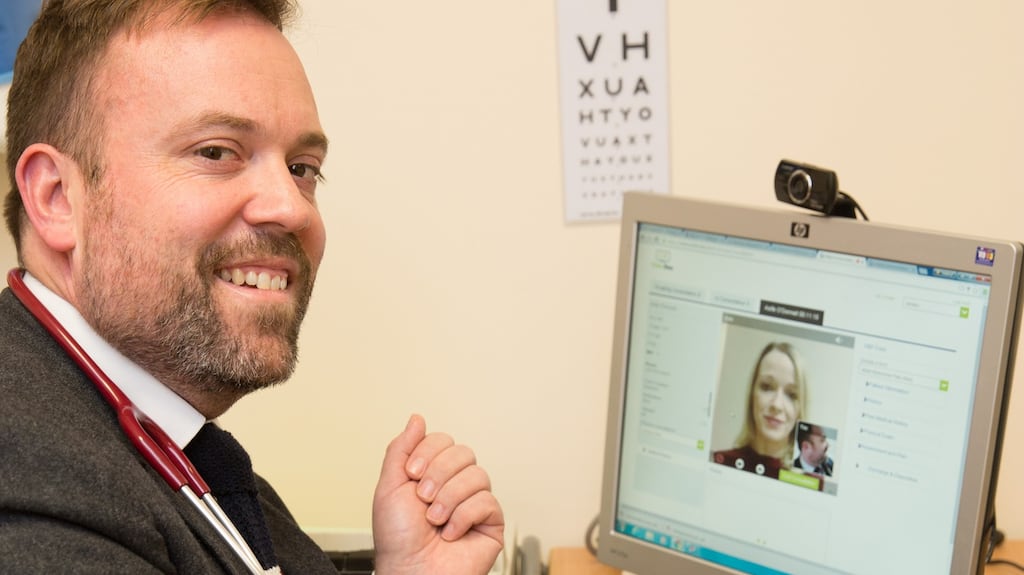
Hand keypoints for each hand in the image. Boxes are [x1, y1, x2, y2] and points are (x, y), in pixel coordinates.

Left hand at [372, 414, 503, 574]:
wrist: (410, 571)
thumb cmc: (397, 538)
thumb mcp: (389, 486)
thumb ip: (401, 449)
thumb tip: (416, 418)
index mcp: (432, 472)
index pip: (442, 440)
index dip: (427, 452)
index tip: (412, 474)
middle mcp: (455, 484)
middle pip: (463, 452)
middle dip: (439, 474)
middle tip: (423, 498)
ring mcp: (474, 502)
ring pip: (477, 474)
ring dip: (449, 498)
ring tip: (435, 519)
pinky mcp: (491, 522)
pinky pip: (487, 501)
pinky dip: (463, 517)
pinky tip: (451, 532)